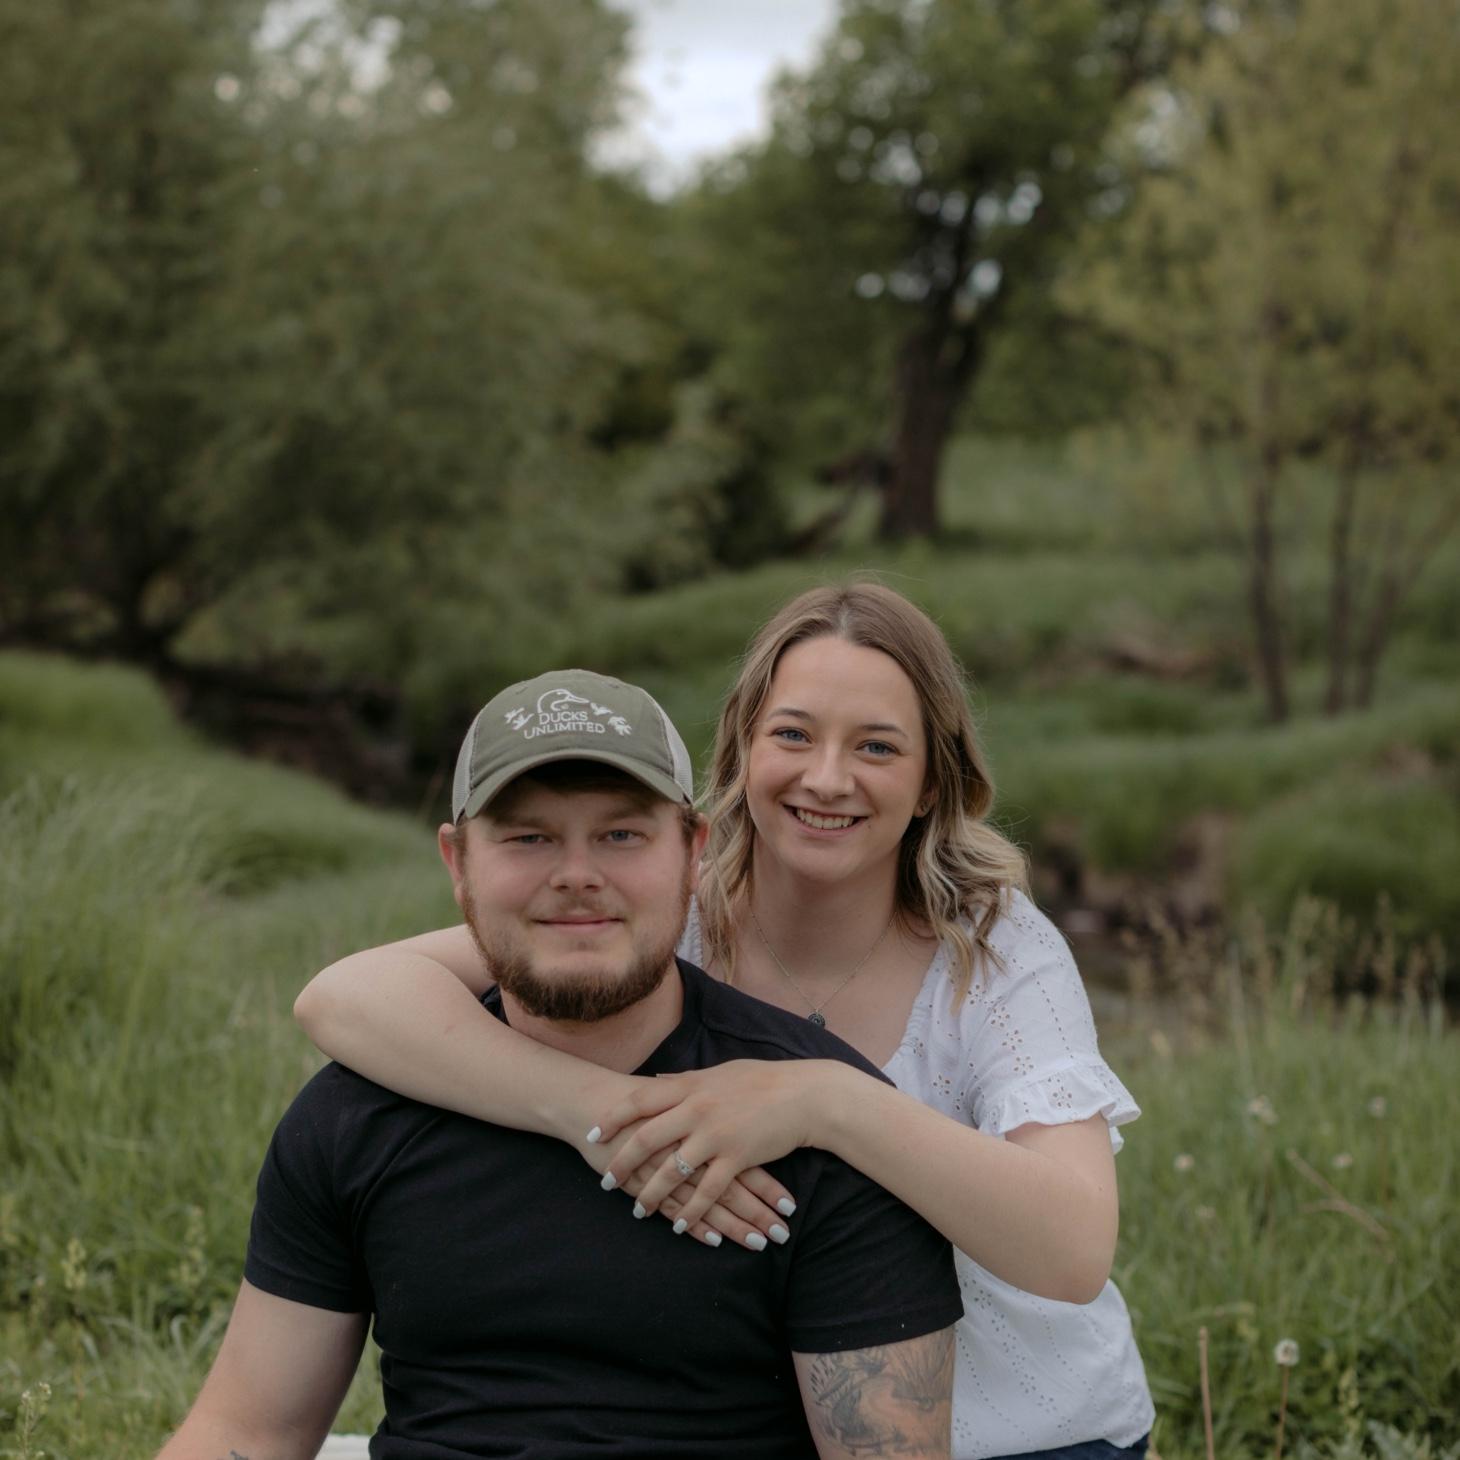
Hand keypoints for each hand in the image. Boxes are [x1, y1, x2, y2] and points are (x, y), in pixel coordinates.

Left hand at [592, 1060, 838, 1236]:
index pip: (639, 1100)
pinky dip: (690, 1212)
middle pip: (647, 1138)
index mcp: (691, 1085)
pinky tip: (679, 1226)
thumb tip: (656, 1080)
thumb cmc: (763, 1080)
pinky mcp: (737, 1158)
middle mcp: (697, 1108)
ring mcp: (717, 1134)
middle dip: (622, 1162)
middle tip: (605, 1181)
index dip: (613, 1118)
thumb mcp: (719, 1073)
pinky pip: (706, 1191)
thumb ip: (685, 1080)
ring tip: (637, 1210)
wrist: (804, 1095)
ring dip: (652, 1193)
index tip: (593, 1134)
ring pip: (672, 1170)